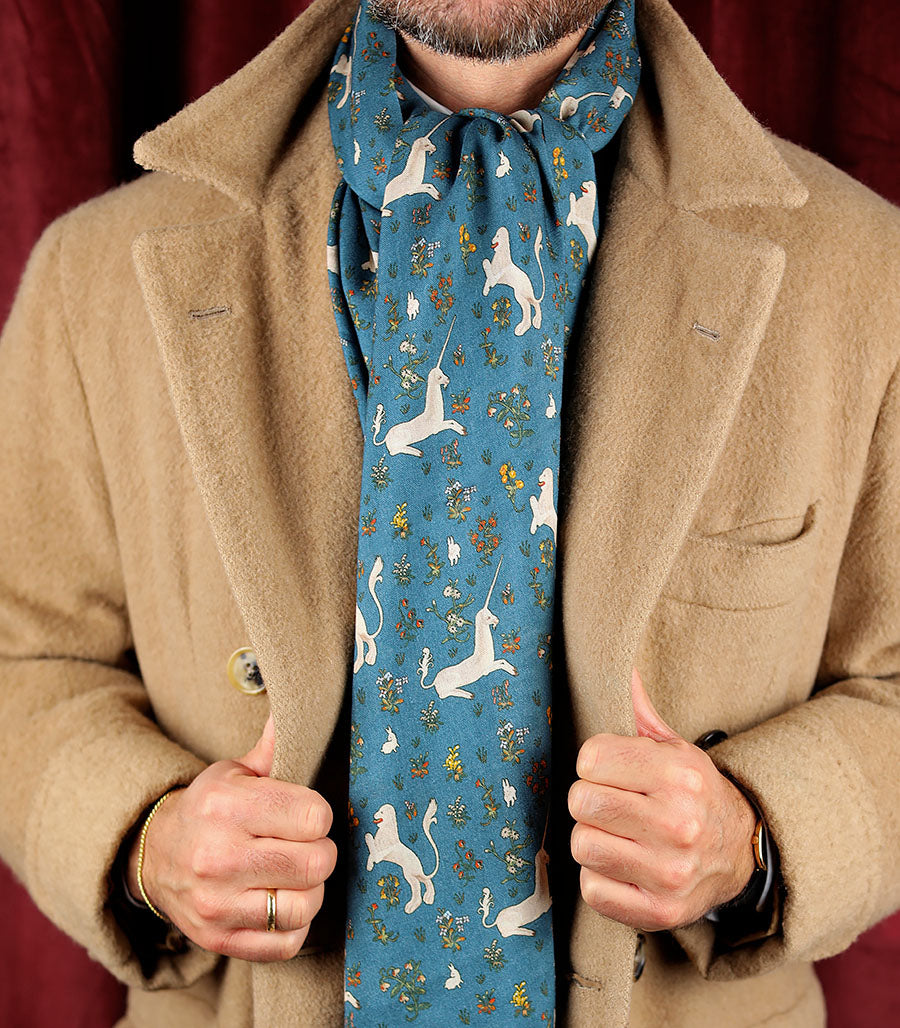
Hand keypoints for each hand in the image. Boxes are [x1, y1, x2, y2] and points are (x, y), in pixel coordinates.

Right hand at [127, 714, 336, 960]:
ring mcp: (216, 904)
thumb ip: (272, 748)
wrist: (153, 858)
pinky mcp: (220, 940)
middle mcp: (218, 856)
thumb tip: (297, 706)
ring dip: (311, 890)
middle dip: (321, 852)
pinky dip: (294, 926)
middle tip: (307, 846)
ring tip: (296, 875)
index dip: (319, 815)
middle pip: (316, 862)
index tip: (306, 815)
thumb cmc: (207, 809)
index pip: (313, 815)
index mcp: (226, 806)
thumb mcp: (232, 772)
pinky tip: (281, 902)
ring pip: (306, 905)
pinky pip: (287, 943)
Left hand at [567, 668, 755, 931]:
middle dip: (589, 800)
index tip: (611, 772)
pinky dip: (599, 878)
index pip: (590, 757)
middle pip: (581, 801)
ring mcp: (669, 871)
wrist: (739, 853)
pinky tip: (623, 866)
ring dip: (593, 839)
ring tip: (618, 835)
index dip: (594, 763)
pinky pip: (591, 888)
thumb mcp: (679, 751)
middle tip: (611, 805)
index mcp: (679, 774)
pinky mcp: (658, 911)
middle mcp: (678, 823)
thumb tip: (629, 675)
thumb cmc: (694, 795)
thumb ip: (646, 718)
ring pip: (582, 844)